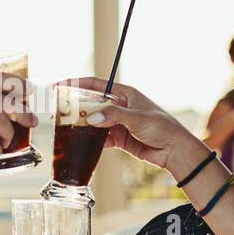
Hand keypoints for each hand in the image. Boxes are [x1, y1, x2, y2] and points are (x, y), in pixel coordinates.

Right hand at [63, 77, 203, 174]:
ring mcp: (118, 123)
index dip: (77, 84)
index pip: (96, 85)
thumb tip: (90, 118)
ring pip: (93, 122)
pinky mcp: (118, 138)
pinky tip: (82, 144)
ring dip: (82, 125)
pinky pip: (99, 138)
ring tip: (66, 128)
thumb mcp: (138, 118)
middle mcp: (119, 106)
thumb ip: (114, 116)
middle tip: (59, 111)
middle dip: (75, 107)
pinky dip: (90, 140)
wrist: (174, 150)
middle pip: (91, 103)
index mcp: (125, 94)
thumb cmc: (162, 128)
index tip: (60, 85)